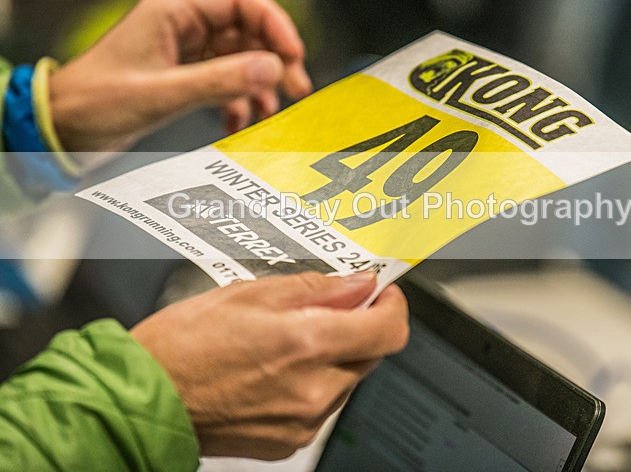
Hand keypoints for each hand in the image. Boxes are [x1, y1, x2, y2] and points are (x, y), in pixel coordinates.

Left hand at [48, 0, 312, 153]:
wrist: (62, 129)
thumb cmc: (96, 103)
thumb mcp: (163, 93)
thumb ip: (220, 81)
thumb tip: (272, 69)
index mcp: (174, 11)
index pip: (240, 1)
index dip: (274, 25)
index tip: (293, 55)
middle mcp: (182, 26)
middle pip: (246, 30)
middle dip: (274, 59)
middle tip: (295, 88)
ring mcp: (184, 50)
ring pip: (239, 58)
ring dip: (259, 84)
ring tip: (272, 111)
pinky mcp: (183, 75)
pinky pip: (224, 81)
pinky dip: (238, 101)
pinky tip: (240, 122)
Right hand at [130, 272, 408, 460]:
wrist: (144, 399)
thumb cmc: (182, 344)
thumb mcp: (248, 293)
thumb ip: (315, 289)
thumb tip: (358, 284)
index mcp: (307, 344)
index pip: (388, 329)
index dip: (391, 305)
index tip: (381, 293)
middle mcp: (314, 389)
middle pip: (372, 353)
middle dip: (359, 327)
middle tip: (327, 308)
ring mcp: (304, 420)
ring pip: (348, 379)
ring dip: (335, 355)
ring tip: (287, 339)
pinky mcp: (290, 441)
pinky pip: (322, 406)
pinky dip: (314, 383)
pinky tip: (276, 369)